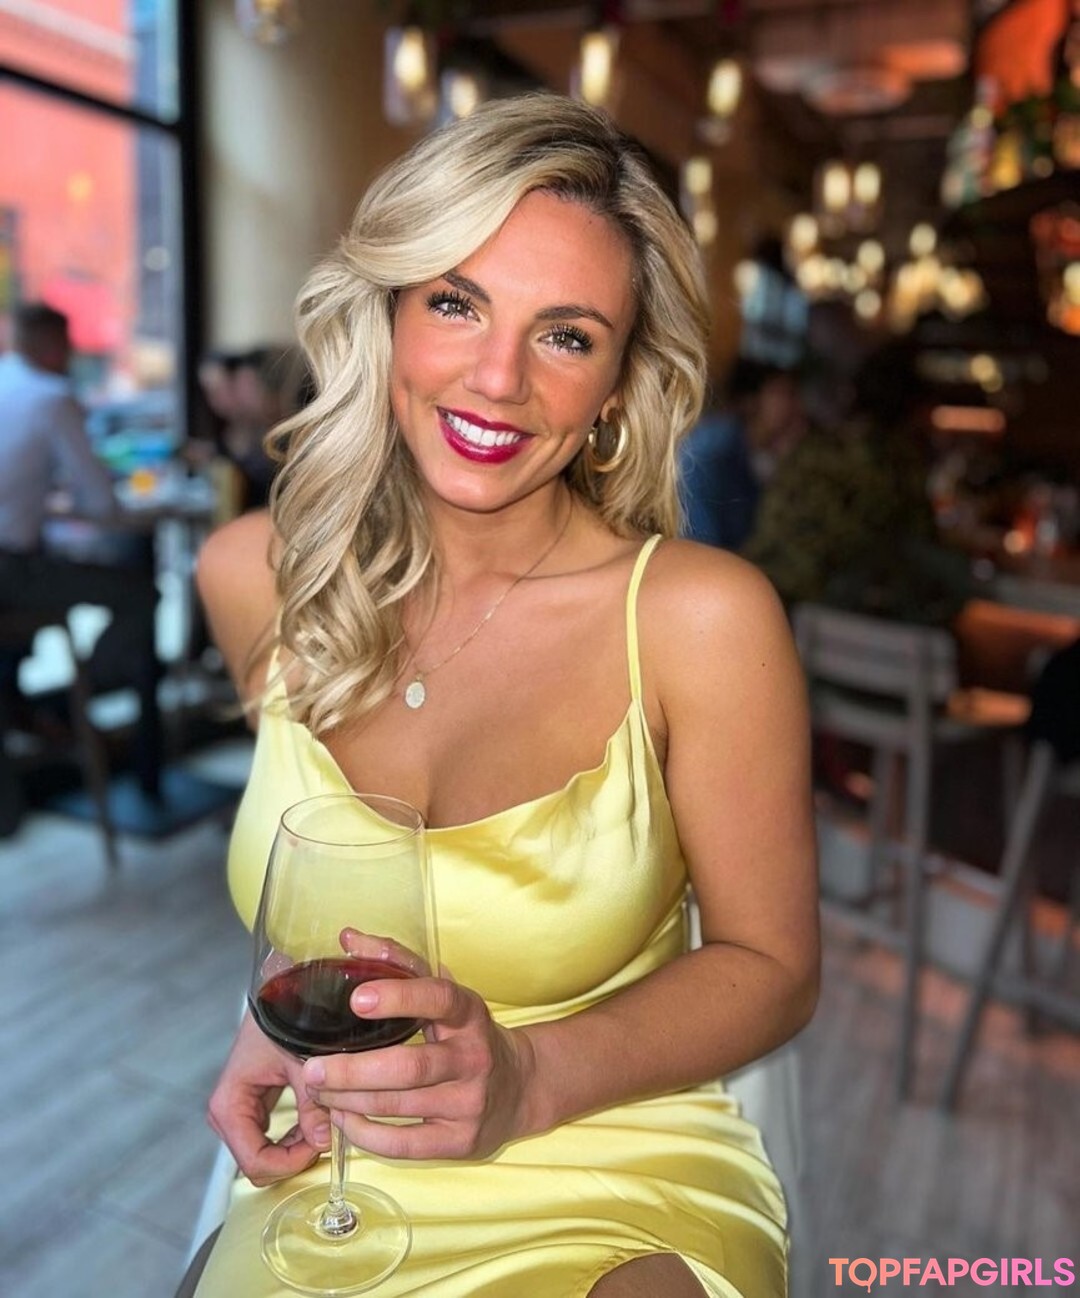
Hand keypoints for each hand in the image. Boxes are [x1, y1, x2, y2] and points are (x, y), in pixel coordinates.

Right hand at [207, 1010, 331, 1186]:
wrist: (279, 993)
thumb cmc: (284, 1019)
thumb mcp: (302, 1061)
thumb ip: (313, 1102)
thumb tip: (323, 1140)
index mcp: (229, 1105)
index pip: (254, 1162)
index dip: (289, 1164)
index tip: (318, 1148)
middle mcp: (228, 1113)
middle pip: (259, 1164)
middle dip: (294, 1158)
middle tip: (325, 1136)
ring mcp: (240, 1112)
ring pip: (268, 1155)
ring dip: (297, 1149)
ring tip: (323, 1124)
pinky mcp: (255, 1108)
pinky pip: (274, 1139)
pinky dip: (296, 1138)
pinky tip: (316, 1121)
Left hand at [300, 965, 536, 1161]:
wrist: (520, 1087)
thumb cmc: (467, 1034)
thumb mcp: (444, 995)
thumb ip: (398, 963)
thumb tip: (348, 937)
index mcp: (469, 1013)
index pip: (439, 998)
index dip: (399, 997)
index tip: (357, 998)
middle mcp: (473, 1057)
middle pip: (410, 1066)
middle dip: (354, 1069)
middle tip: (312, 1068)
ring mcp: (469, 1103)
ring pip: (399, 1105)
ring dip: (349, 1100)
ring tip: (318, 1089)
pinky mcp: (460, 1141)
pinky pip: (404, 1145)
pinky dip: (365, 1134)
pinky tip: (343, 1119)